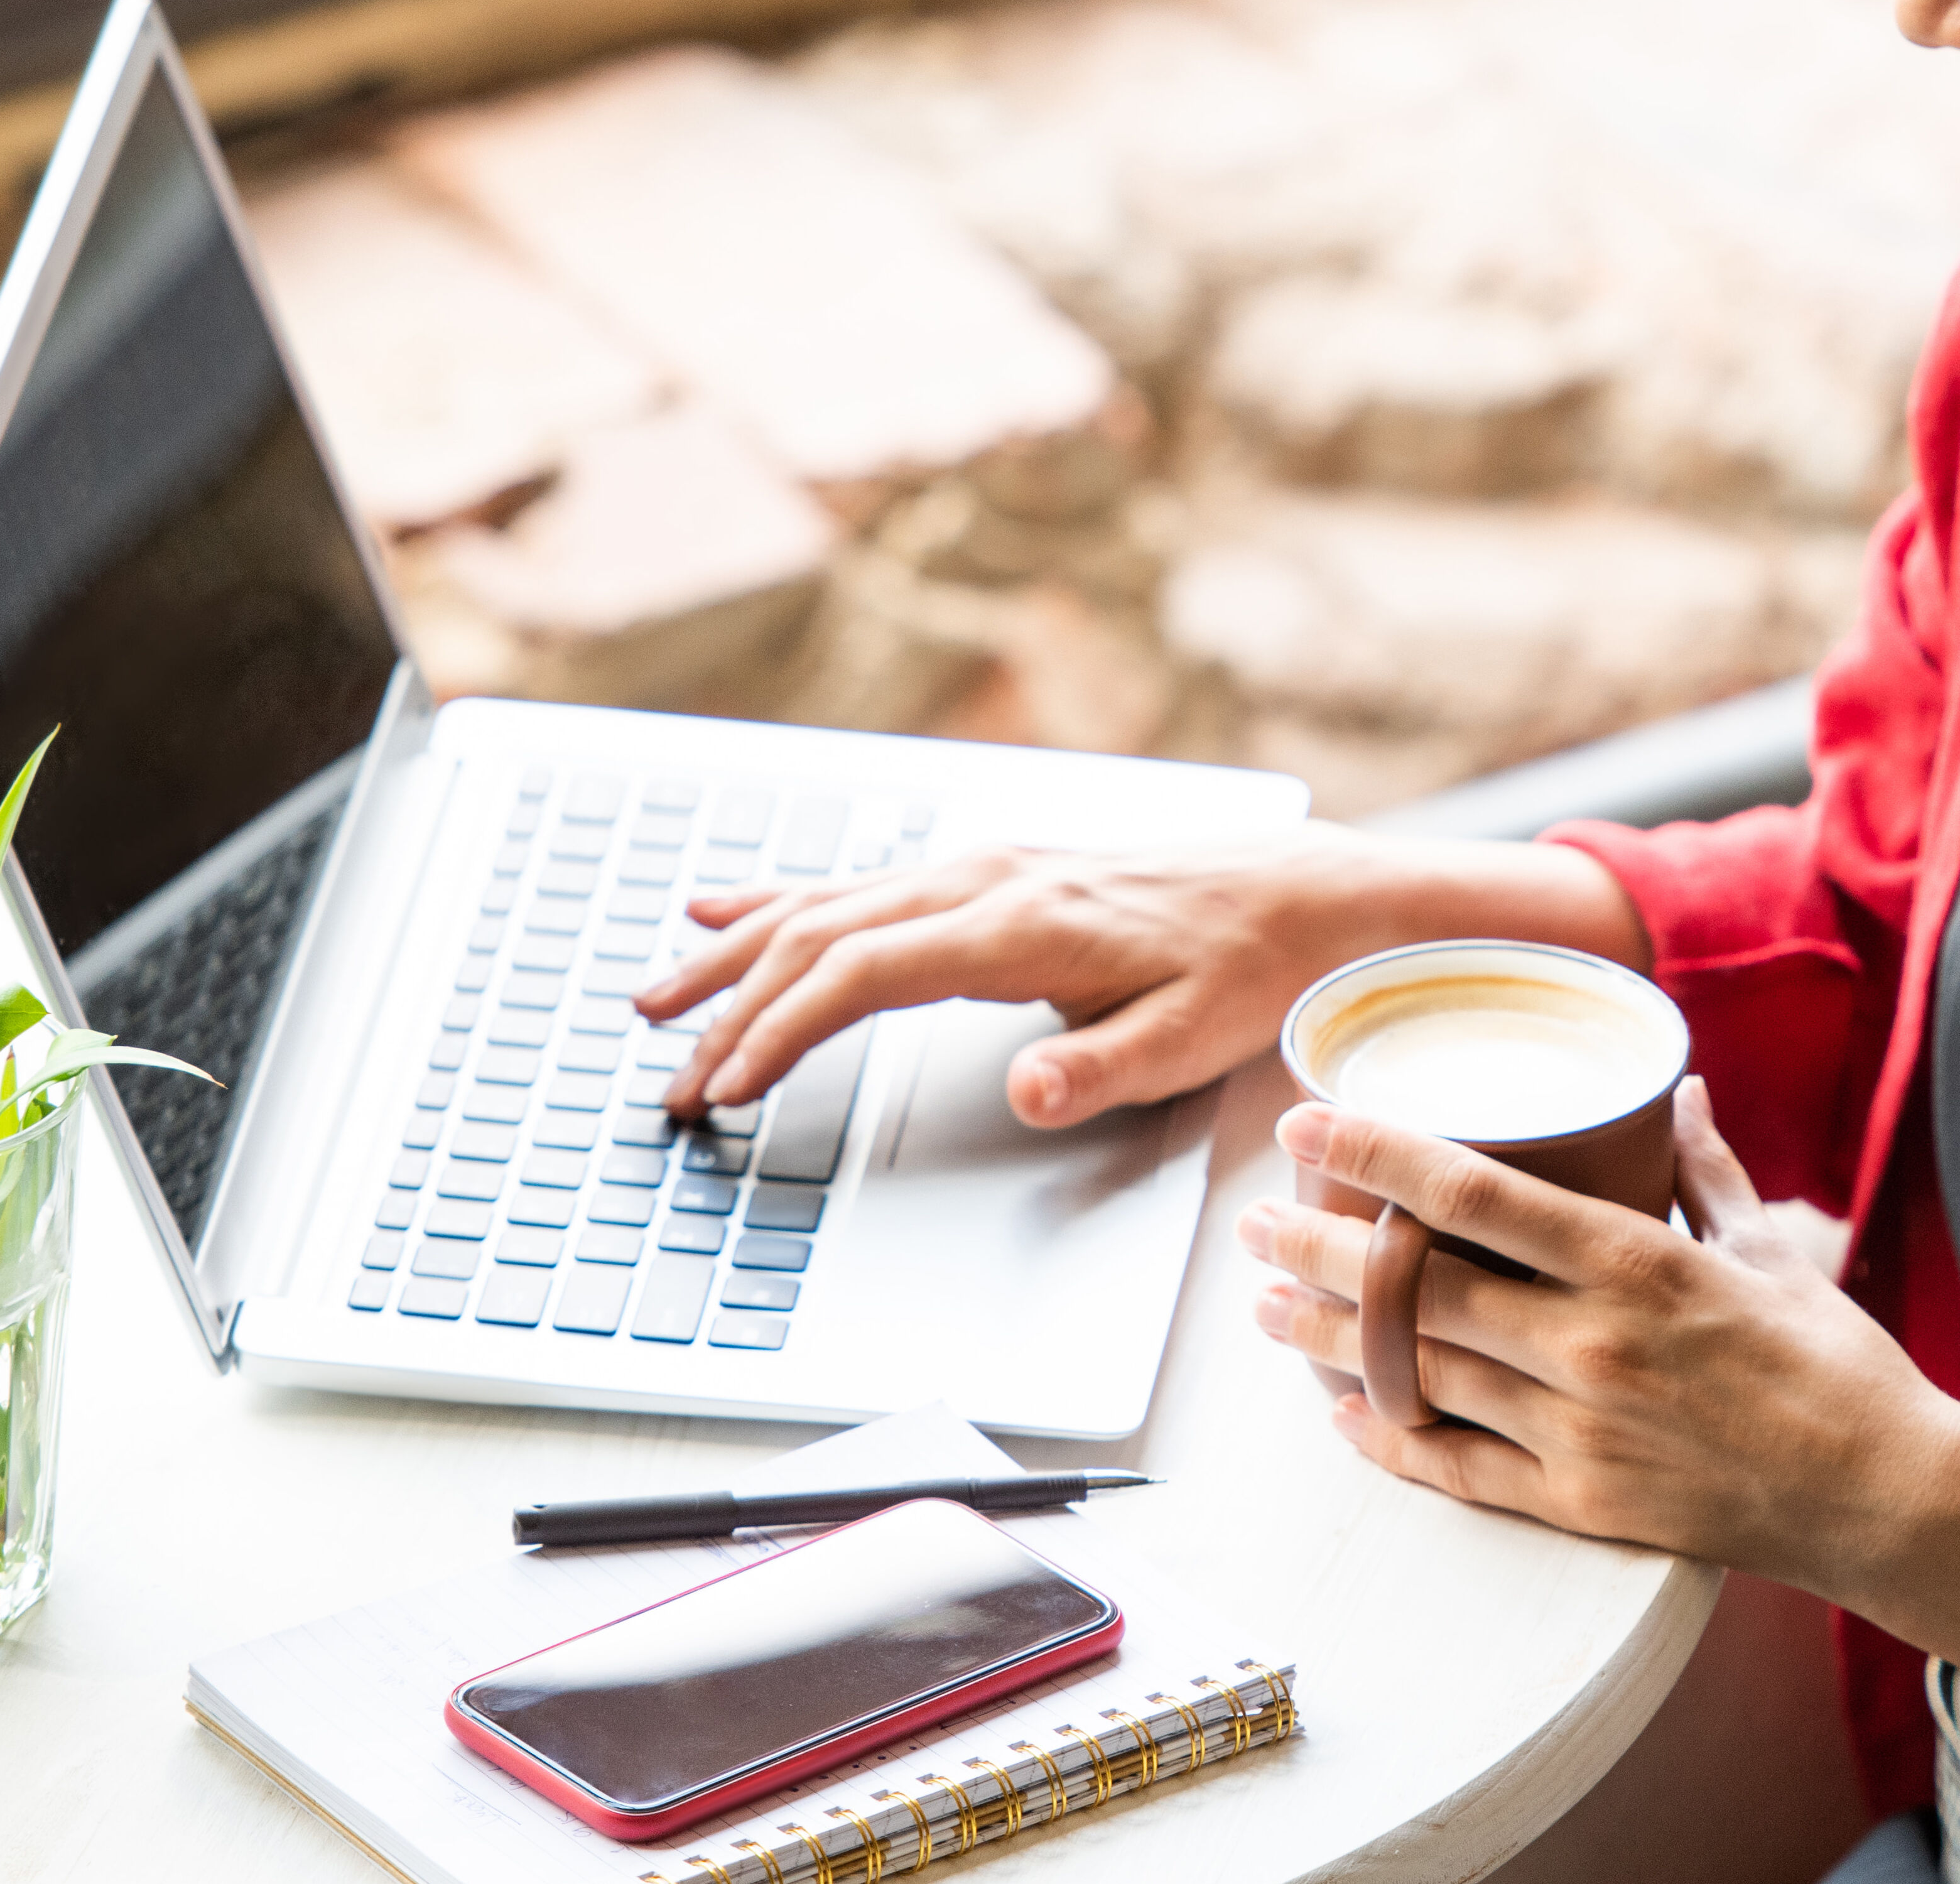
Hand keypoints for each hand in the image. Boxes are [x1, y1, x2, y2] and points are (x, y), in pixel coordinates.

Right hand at [640, 833, 1384, 1123]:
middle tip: (669, 1086)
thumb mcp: (1197, 1035)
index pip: (863, 973)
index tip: (726, 1089)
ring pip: (824, 905)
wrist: (1304, 894)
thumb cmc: (1253, 968)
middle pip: (819, 938)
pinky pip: (859, 884)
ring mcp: (980, 867)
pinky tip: (717, 906)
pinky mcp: (988, 872)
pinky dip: (777, 898)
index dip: (781, 1030)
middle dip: (732, 1013)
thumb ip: (1105, 1068)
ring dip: (733, 957)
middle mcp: (985, 880)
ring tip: (655, 1006)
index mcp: (1022, 922)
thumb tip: (1027, 1092)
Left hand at [1238, 1082, 1959, 1601]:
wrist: (1882, 1493)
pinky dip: (1388, 1440)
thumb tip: (1679, 1087)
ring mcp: (1579, 1432)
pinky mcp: (1580, 1504)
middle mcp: (1592, 1346)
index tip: (1307, 1125)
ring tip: (1265, 1305)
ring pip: (1418, 1376)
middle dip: (1318, 1248)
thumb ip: (1706, 1168)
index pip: (1474, 1196)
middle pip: (1417, 1287)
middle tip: (1256, 1219)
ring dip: (1329, 1338)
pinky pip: (1456, 1469)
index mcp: (1636, 1265)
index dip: (1377, 1154)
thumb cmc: (1831, 1361)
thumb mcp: (1769, 1247)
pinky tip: (1338, 1412)